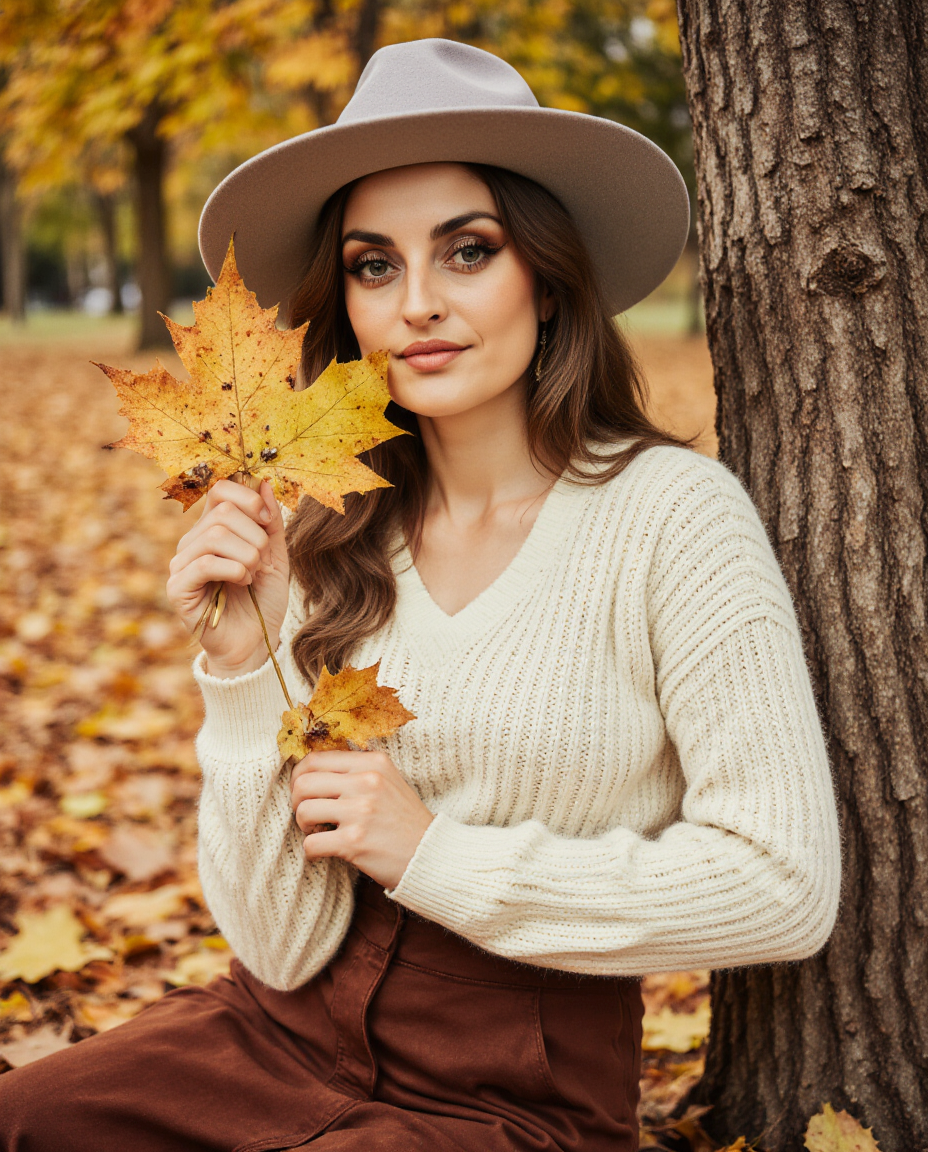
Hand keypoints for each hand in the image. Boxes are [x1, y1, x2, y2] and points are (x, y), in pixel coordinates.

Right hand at [166, 478, 289, 675]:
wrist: (255, 643)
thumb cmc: (262, 600)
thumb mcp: (276, 556)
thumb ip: (270, 521)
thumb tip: (264, 481)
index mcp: (213, 529)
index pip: (220, 489)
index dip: (248, 497)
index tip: (267, 521)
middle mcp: (192, 541)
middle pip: (223, 512)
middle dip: (255, 536)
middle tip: (261, 561)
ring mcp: (181, 564)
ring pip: (216, 535)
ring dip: (247, 555)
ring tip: (252, 575)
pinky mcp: (178, 588)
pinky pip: (205, 563)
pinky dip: (234, 570)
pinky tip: (242, 583)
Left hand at [290, 750, 433, 889]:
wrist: (430, 855)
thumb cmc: (404, 820)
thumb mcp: (388, 781)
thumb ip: (356, 770)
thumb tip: (311, 768)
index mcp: (374, 762)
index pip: (317, 758)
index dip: (300, 774)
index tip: (302, 789)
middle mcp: (367, 782)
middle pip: (304, 782)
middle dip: (296, 800)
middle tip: (306, 812)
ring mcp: (361, 812)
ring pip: (303, 810)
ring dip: (303, 825)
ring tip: (317, 831)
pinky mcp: (354, 842)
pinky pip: (311, 843)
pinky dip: (311, 850)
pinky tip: (323, 851)